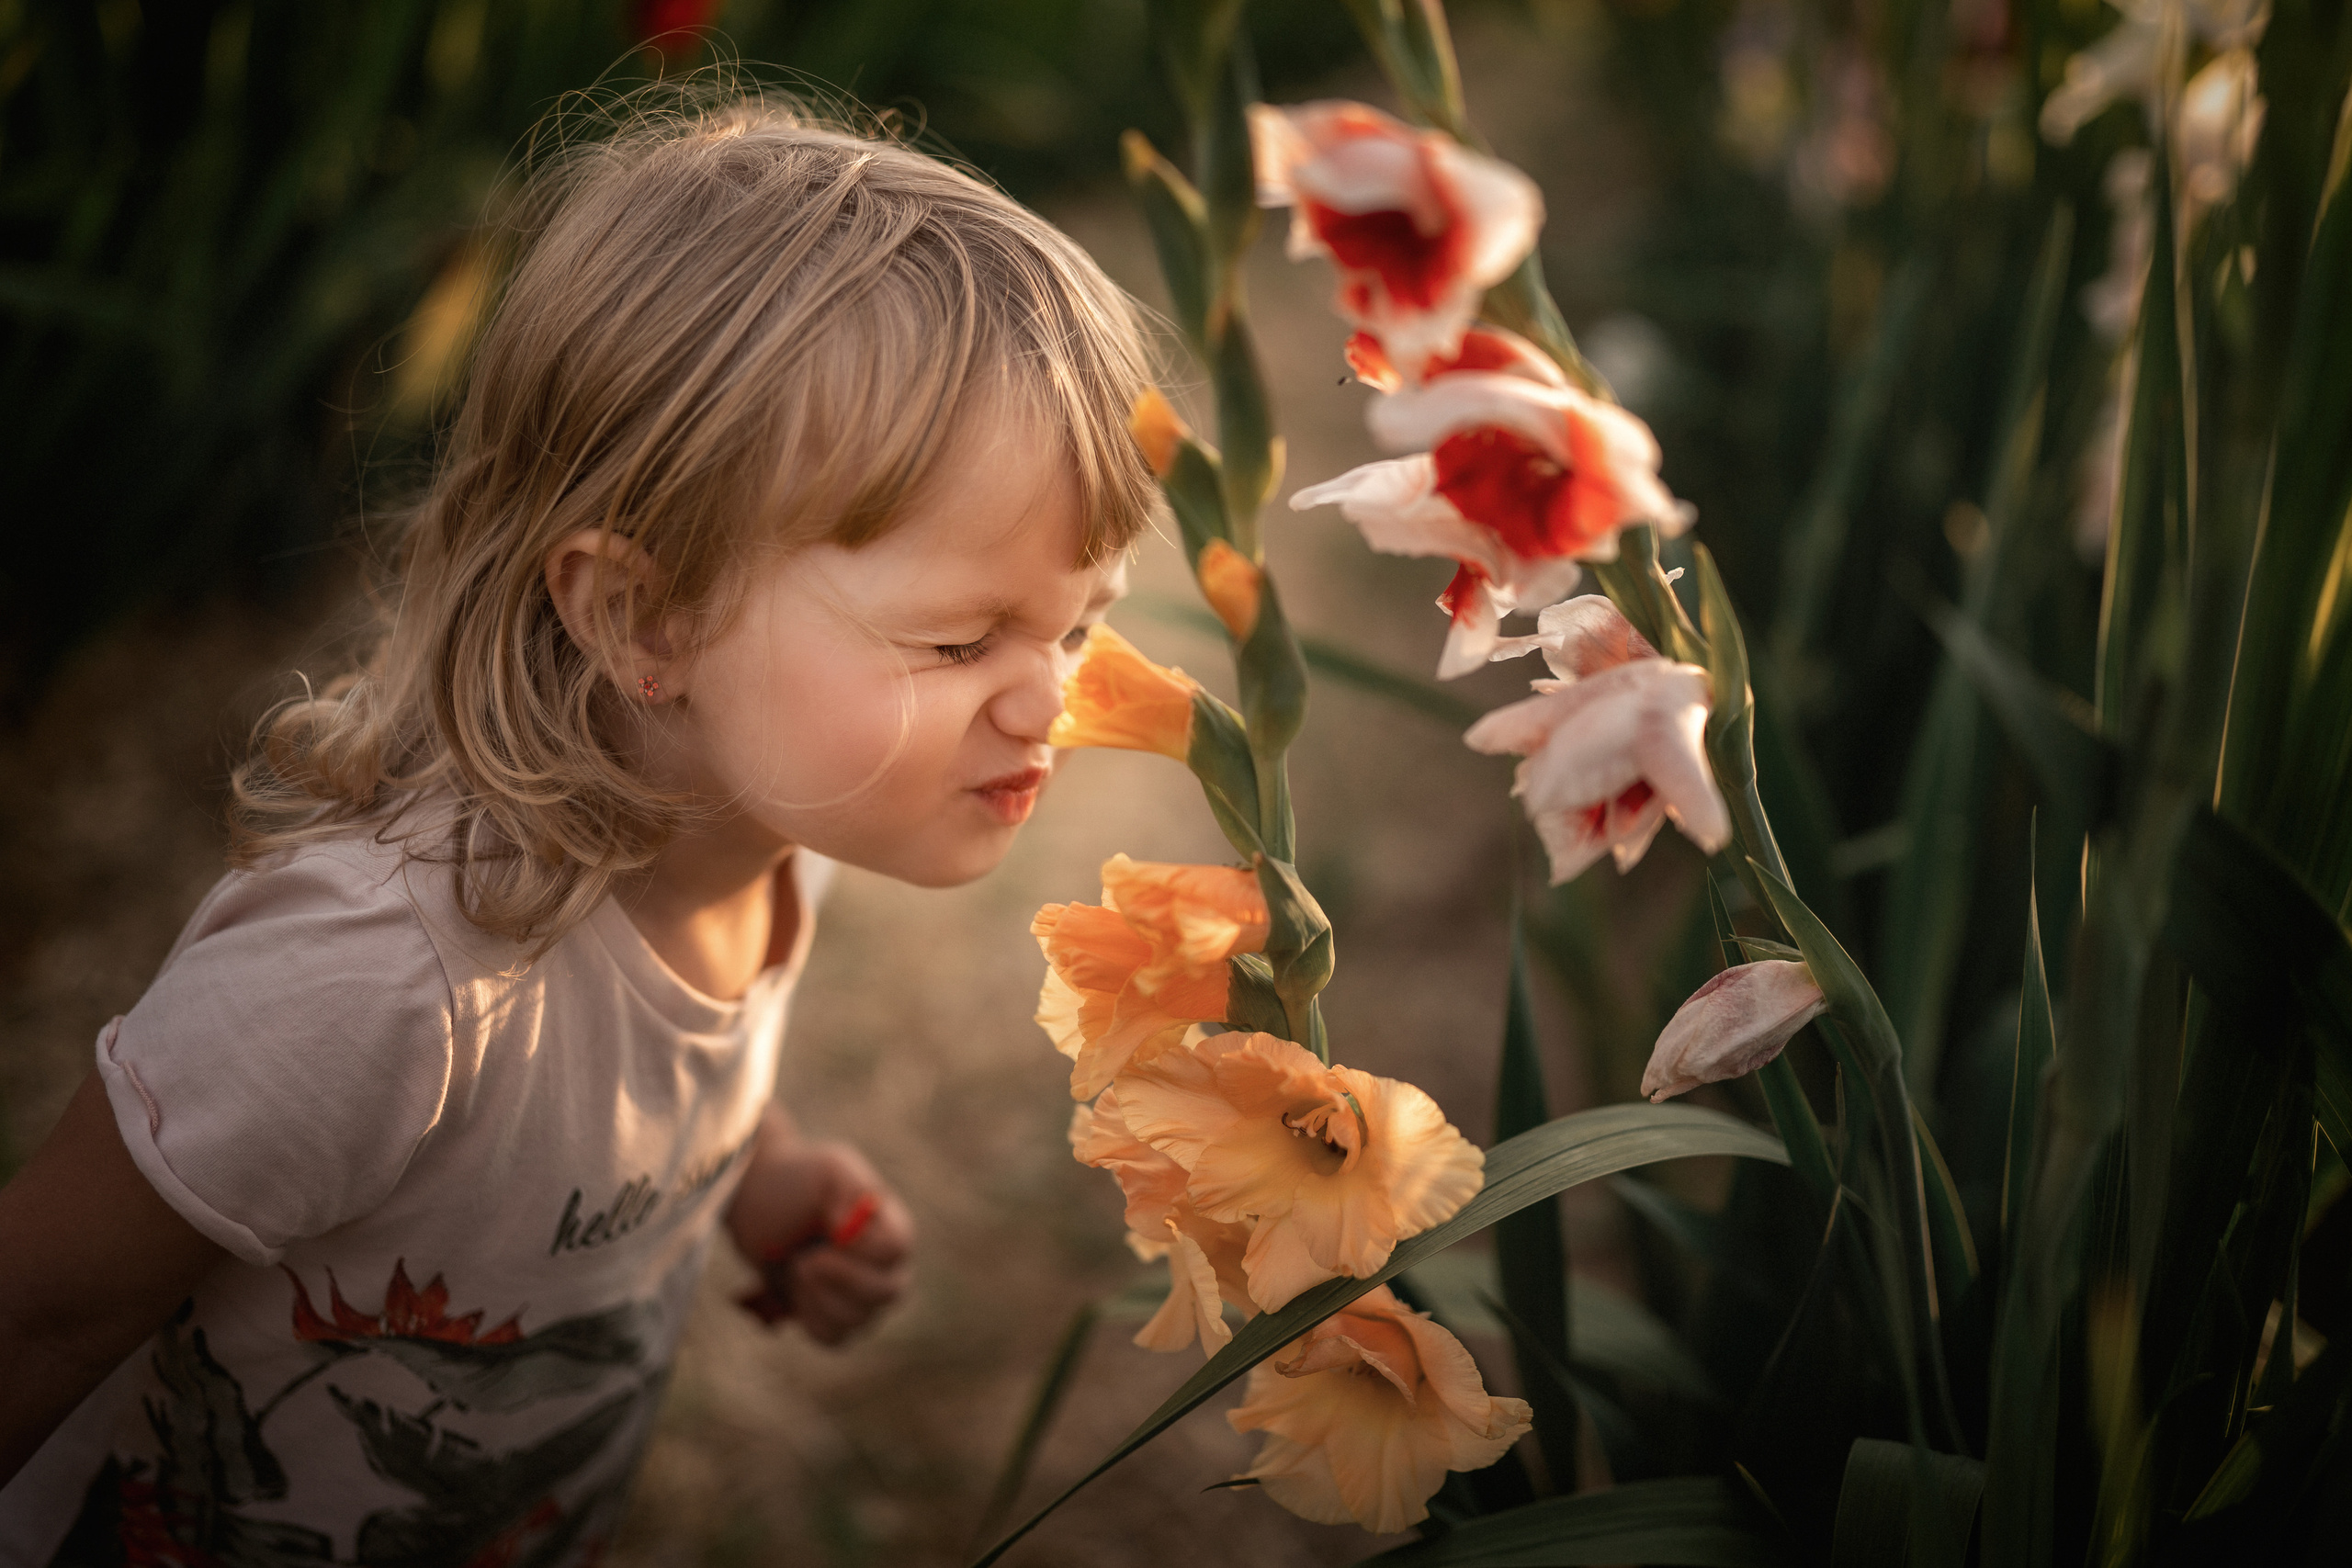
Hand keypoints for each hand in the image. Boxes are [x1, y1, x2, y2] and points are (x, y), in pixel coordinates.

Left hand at [725, 1138, 912, 1345]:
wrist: (758, 1203)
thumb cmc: (796, 1181)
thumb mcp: (826, 1171)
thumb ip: (849, 1191)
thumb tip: (851, 1233)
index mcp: (891, 1225)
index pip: (896, 1250)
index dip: (859, 1250)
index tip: (826, 1234)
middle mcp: (886, 1264)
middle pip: (888, 1292)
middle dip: (838, 1280)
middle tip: (803, 1261)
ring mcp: (864, 1297)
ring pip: (858, 1320)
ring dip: (816, 1297)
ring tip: (797, 1267)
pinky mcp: (837, 1319)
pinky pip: (834, 1338)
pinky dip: (809, 1317)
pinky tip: (796, 1290)